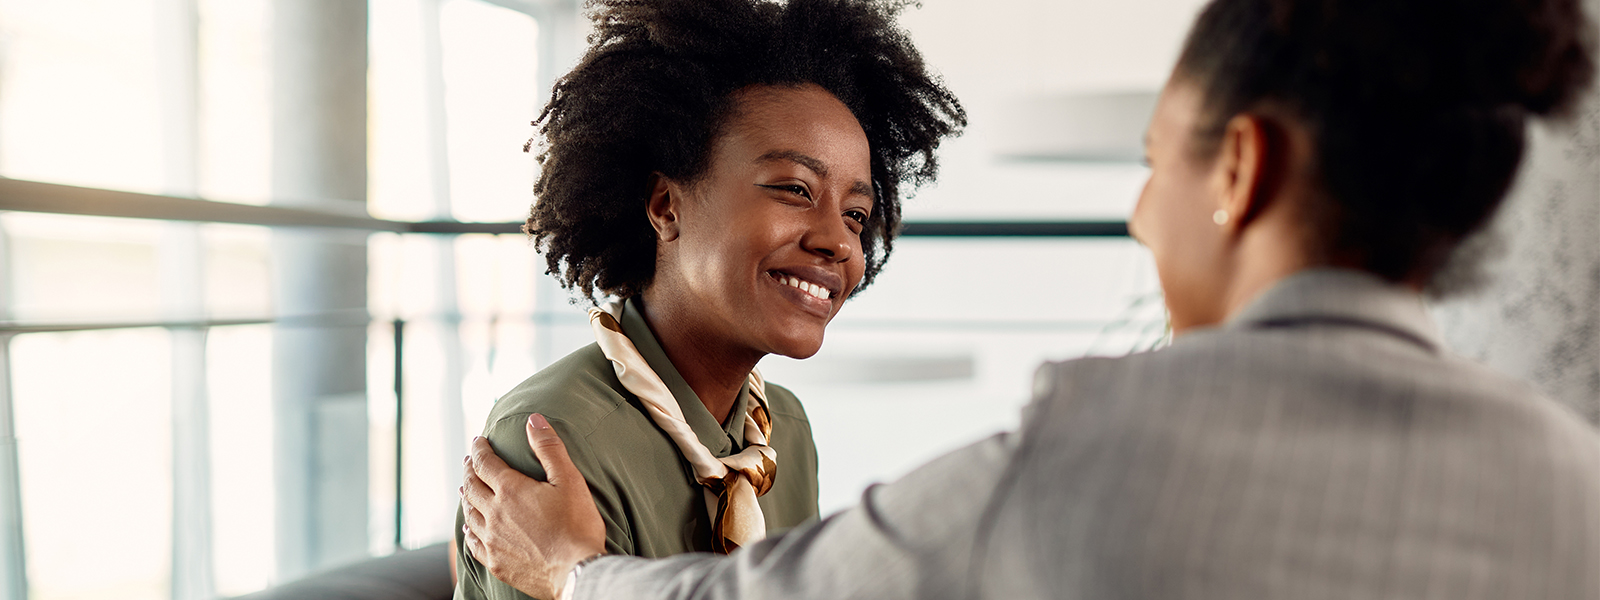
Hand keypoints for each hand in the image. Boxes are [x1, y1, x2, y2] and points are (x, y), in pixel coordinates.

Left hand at [461, 414, 606, 599]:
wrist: (577, 572)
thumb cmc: (578, 525)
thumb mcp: (569, 480)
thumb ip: (549, 448)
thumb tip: (533, 419)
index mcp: (511, 490)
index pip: (485, 462)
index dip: (479, 448)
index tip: (478, 440)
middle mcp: (495, 513)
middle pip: (472, 486)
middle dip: (470, 469)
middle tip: (470, 461)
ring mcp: (493, 540)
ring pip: (470, 513)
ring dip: (466, 497)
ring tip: (465, 488)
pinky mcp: (496, 562)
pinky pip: (473, 543)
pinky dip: (468, 531)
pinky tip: (469, 529)